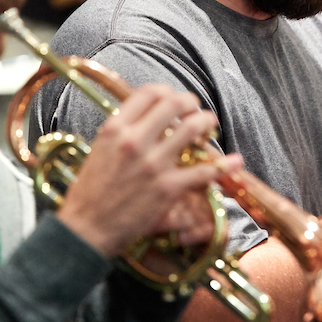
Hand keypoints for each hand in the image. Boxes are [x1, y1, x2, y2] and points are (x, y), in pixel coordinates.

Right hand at [57, 84, 233, 256]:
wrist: (86, 230)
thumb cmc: (90, 193)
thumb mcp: (98, 150)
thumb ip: (122, 132)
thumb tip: (146, 119)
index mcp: (115, 129)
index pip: (149, 92)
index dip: (167, 92)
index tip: (172, 100)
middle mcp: (134, 141)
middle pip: (174, 103)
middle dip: (191, 103)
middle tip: (195, 112)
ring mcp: (153, 164)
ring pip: (193, 128)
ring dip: (207, 123)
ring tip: (209, 127)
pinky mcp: (168, 188)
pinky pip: (204, 170)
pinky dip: (224, 165)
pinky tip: (235, 161)